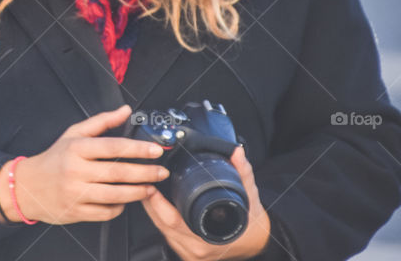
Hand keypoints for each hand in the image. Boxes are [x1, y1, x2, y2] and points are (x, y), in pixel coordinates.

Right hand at [4, 104, 169, 224]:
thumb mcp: (73, 134)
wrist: (28, 186)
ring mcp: (75, 193)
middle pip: (117, 172)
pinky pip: (105, 212)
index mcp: (76, 148)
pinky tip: (126, 201)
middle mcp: (75, 170)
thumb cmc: (54, 158)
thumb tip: (126, 110)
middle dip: (145, 173)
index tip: (156, 150)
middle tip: (161, 172)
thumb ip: (101, 122)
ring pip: (115, 194)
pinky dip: (119, 207)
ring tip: (151, 188)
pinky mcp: (76, 212)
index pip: (112, 146)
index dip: (137, 148)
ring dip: (137, 192)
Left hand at [140, 146, 270, 260]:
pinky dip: (159, 219)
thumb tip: (236, 151)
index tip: (151, 186)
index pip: (173, 221)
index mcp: (208, 236)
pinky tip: (156, 205)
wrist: (257, 242)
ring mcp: (190, 253)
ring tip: (146, 190)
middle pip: (161, 224)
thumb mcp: (249, 195)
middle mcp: (196, 248)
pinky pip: (166, 235)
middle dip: (149, 203)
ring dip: (152, 210)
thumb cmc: (251, 222)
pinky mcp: (186, 253)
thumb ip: (242, 172)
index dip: (158, 204)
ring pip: (161, 230)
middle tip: (143, 182)